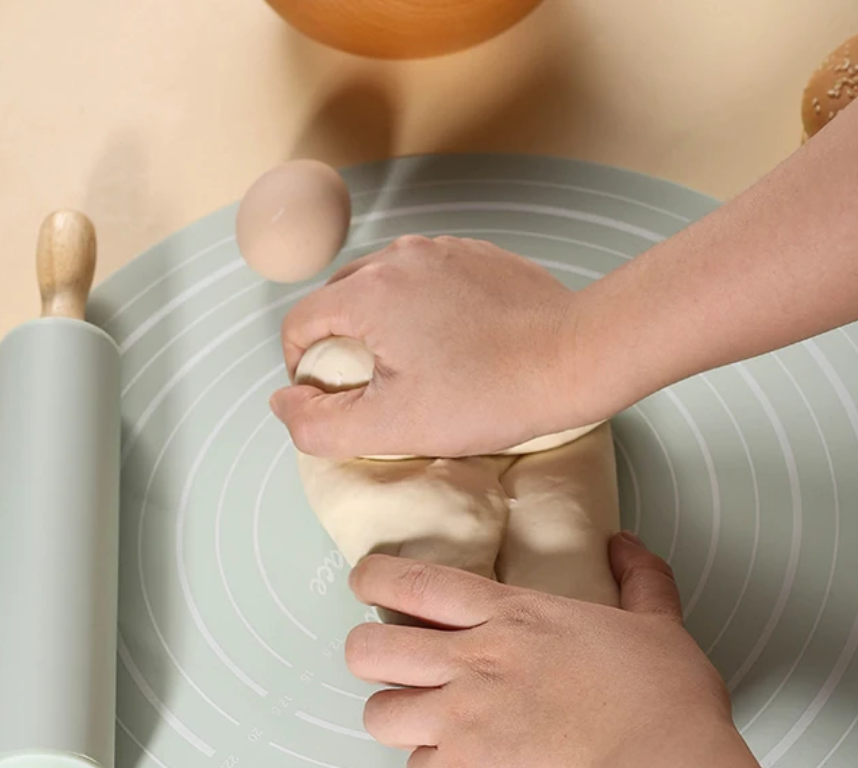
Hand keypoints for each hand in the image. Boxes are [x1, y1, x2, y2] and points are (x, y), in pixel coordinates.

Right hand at [272, 236, 589, 458]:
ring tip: (418, 370)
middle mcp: (400, 256)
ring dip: (384, 327)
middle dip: (343, 347)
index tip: (334, 402)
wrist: (575, 358)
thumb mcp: (392, 427)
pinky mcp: (478, 256)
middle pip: (339, 301)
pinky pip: (429, 281)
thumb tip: (283, 405)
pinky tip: (456, 348)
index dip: (303, 371)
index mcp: (368, 291)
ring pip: (385, 288)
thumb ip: (320, 424)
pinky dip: (426, 312)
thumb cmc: (488, 395)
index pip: (300, 325)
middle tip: (376, 392)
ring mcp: (443, 251)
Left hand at [344, 533, 731, 767]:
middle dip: (365, 651)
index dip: (376, 578)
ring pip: (378, 713)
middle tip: (384, 659)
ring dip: (396, 715)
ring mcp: (459, 721)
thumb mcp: (657, 625)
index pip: (416, 583)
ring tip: (422, 721)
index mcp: (512, 618)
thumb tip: (626, 547)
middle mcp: (472, 662)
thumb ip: (639, 581)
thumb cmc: (661, 703)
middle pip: (371, 648)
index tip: (363, 580)